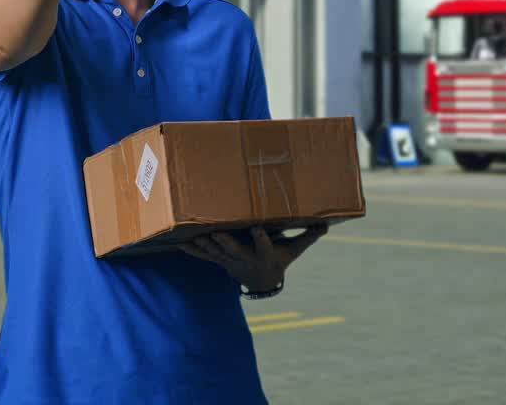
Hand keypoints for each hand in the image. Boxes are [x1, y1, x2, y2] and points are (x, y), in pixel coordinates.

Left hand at [179, 223, 328, 292]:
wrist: (262, 280)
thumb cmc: (279, 257)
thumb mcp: (295, 249)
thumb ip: (308, 235)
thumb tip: (326, 224)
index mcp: (265, 254)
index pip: (265, 247)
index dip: (262, 239)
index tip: (258, 228)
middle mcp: (246, 259)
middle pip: (235, 251)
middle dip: (226, 243)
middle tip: (217, 232)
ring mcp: (230, 260)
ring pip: (216, 253)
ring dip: (206, 245)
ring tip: (194, 235)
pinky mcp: (220, 260)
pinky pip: (204, 256)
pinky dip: (192, 250)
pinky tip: (179, 244)